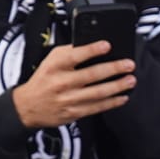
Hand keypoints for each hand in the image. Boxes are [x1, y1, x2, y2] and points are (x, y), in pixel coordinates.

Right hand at [10, 40, 134, 127]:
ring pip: (98, 92)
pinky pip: (97, 107)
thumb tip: (93, 45)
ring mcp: (68, 99)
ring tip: (131, 80)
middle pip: (92, 74)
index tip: (107, 45)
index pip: (75, 55)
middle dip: (114, 68)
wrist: (28, 106)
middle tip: (129, 64)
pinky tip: (123, 97)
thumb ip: (70, 52)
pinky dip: (112, 102)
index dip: (92, 50)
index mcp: (55, 66)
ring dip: (118, 86)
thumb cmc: (44, 79)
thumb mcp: (51, 60)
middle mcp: (61, 82)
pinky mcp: (74, 112)